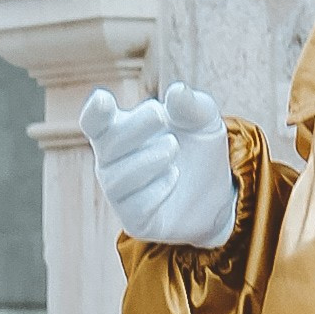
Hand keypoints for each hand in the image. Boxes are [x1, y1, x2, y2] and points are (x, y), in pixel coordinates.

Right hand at [80, 84, 238, 248]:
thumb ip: (192, 105)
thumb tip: (177, 92)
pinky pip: (135, 207)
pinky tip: (174, 178)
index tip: (104, 100)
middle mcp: (112, 162)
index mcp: (120, 131)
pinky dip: (156, 189)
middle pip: (106, 145)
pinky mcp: (135, 221)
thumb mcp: (204, 121)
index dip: (94, 112)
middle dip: (133, 128)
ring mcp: (120, 193)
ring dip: (146, 160)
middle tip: (160, 115)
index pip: (95, 122)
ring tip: (173, 147)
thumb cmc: (199, 149)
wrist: (220, 193)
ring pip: (117, 179)